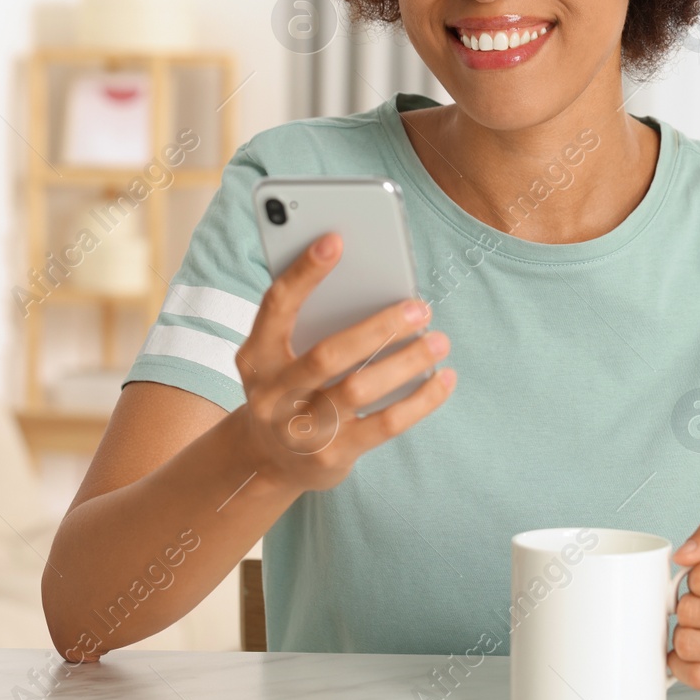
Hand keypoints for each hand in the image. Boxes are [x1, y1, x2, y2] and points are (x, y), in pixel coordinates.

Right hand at [230, 232, 456, 492]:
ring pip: (360, 389)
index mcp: (255, 355)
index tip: (336, 239)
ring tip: (439, 340)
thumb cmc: (290, 386)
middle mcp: (272, 394)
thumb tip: (375, 283)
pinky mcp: (333, 456)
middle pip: (328, 355)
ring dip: (406, 362)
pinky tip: (444, 378)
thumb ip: (312, 320)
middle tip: (419, 307)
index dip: (304, 272)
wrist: (270, 460)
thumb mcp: (281, 354)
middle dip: (378, 327)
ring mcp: (301, 430)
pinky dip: (421, 400)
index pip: (277, 305)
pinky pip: (385, 425)